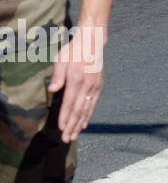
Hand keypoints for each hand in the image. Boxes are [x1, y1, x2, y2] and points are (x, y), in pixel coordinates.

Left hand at [48, 26, 105, 142]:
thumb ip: (58, 76)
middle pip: (79, 109)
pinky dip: (89, 115)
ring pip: (88, 109)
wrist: (92, 43)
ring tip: (75, 135)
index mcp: (77, 78)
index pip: (70, 102)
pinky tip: (85, 124)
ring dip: (80, 124)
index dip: (65, 116)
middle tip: (67, 139)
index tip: (61, 128)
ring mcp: (95, 86)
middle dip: (72, 125)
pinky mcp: (99, 86)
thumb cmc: (73, 51)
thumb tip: (52, 90)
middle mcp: (88, 84)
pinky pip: (93, 104)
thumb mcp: (61, 60)